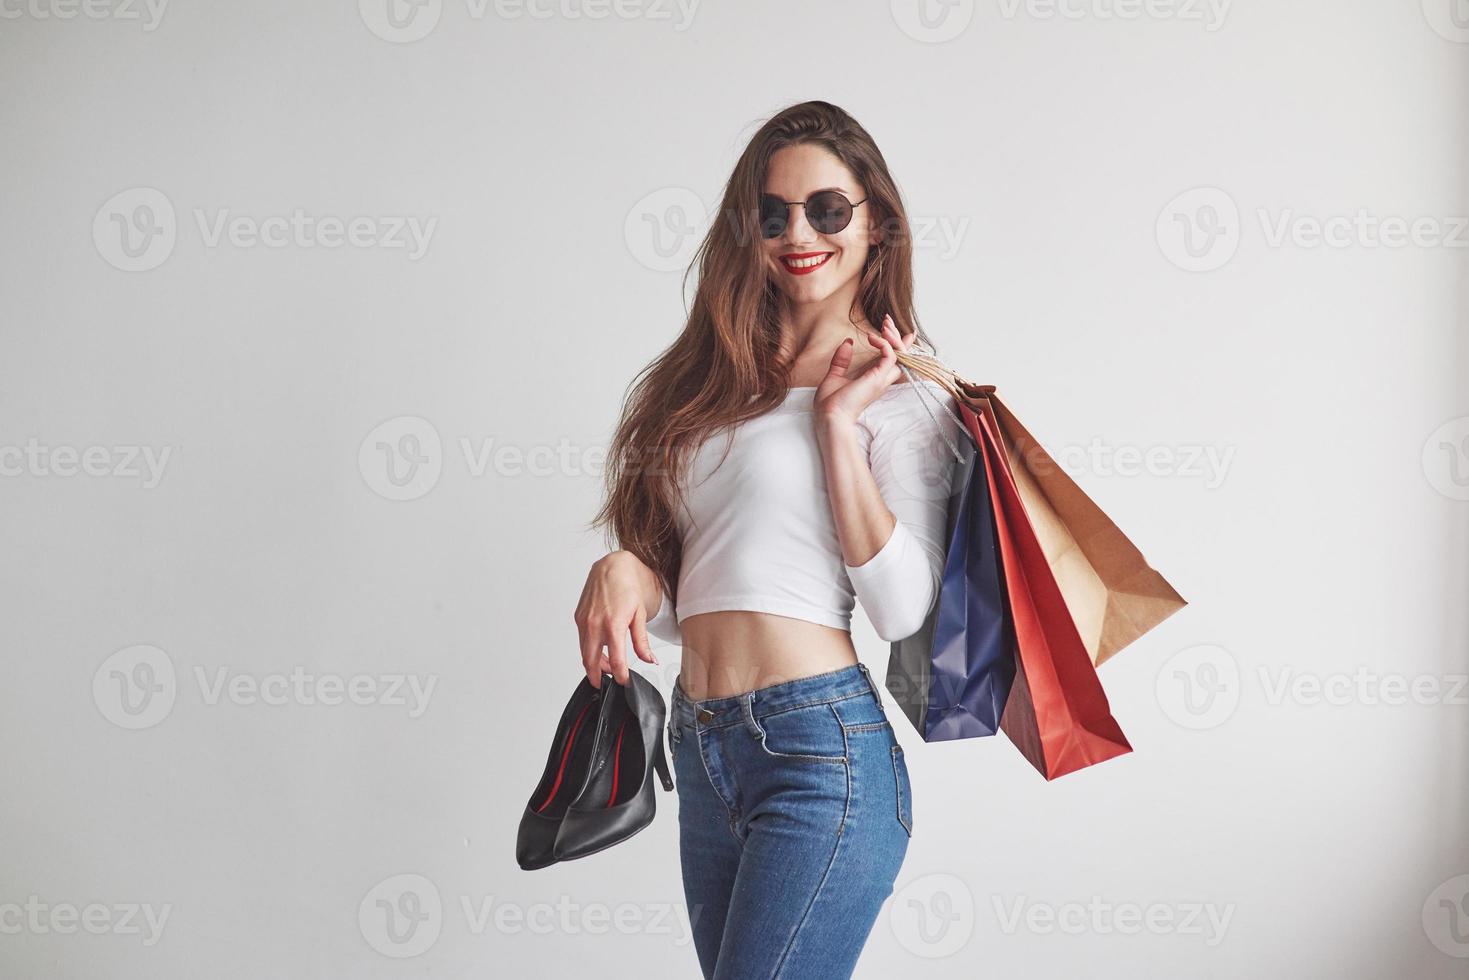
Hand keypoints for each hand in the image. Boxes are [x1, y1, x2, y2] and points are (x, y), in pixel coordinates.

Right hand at [573, 550, 660, 688]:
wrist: (612, 567)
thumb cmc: (627, 587)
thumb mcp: (640, 615)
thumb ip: (642, 641)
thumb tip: (649, 659)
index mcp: (613, 625)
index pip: (616, 661)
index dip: (620, 676)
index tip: (624, 682)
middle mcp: (594, 624)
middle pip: (591, 662)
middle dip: (599, 676)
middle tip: (608, 681)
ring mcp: (584, 621)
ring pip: (584, 652)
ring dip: (593, 663)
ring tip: (607, 665)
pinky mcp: (578, 617)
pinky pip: (581, 640)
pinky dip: (589, 649)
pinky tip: (600, 647)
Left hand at [813, 314, 915, 427]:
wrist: (829, 416)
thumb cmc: (830, 404)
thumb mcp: (834, 375)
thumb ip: (842, 360)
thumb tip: (847, 342)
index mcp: (872, 379)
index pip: (891, 359)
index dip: (896, 344)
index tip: (892, 329)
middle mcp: (881, 378)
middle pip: (900, 355)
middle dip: (896, 336)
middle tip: (887, 320)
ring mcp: (881, 378)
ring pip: (900, 353)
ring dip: (893, 336)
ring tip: (884, 324)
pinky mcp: (878, 377)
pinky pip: (890, 355)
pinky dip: (884, 343)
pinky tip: (871, 337)